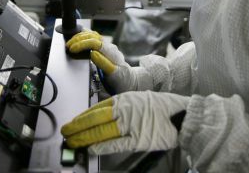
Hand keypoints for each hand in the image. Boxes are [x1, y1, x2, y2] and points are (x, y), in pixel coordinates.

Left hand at [61, 91, 188, 154]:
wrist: (182, 115)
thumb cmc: (162, 108)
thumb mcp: (138, 100)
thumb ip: (120, 107)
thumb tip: (101, 116)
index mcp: (124, 99)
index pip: (95, 109)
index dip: (81, 118)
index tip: (71, 123)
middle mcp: (124, 109)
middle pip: (94, 119)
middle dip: (77, 127)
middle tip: (66, 133)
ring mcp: (131, 123)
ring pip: (101, 130)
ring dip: (84, 137)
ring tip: (74, 142)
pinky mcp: (138, 138)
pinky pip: (116, 143)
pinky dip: (103, 146)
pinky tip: (92, 149)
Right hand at [66, 31, 146, 91]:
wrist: (128, 82)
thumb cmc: (121, 80)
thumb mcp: (113, 75)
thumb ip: (104, 63)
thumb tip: (92, 53)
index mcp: (111, 52)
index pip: (94, 42)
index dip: (82, 44)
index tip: (73, 49)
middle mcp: (109, 47)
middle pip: (92, 36)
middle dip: (78, 39)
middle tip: (68, 46)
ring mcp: (106, 47)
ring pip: (92, 35)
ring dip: (80, 36)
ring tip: (70, 42)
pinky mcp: (103, 49)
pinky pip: (93, 38)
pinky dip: (84, 36)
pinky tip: (78, 36)